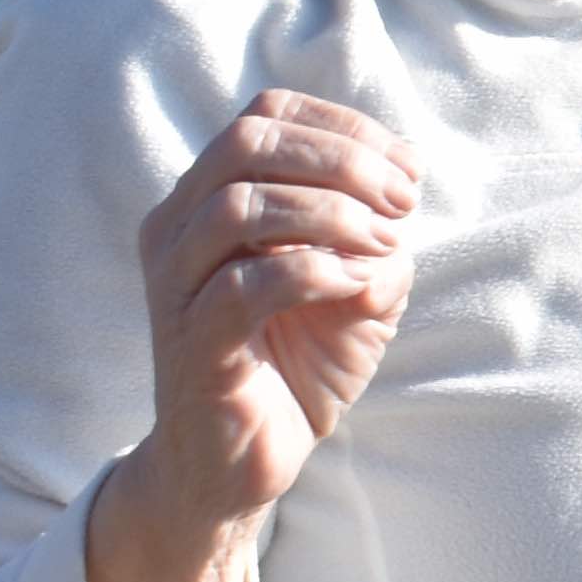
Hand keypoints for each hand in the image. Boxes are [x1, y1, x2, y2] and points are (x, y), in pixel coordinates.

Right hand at [87, 93, 415, 581]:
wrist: (238, 466)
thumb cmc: (294, 365)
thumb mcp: (354, 288)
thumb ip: (375, 238)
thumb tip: (395, 213)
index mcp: (207, 200)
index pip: (265, 115)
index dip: (344, 127)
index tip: (407, 168)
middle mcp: (177, 230)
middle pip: (248, 143)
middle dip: (341, 159)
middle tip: (402, 201)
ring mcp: (175, 286)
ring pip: (241, 207)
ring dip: (332, 215)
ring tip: (384, 245)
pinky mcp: (190, 345)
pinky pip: (247, 285)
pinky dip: (317, 272)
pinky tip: (359, 289)